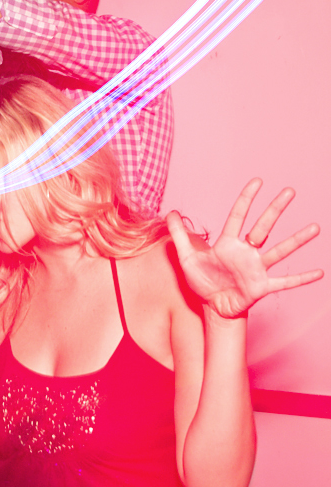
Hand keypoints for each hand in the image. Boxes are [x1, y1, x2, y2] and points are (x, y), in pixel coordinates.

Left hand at [166, 178, 322, 318]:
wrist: (212, 306)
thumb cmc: (203, 280)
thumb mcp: (186, 258)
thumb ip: (179, 235)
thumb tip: (170, 212)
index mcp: (228, 244)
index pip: (238, 216)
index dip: (246, 199)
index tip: (258, 181)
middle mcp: (246, 253)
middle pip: (263, 227)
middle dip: (275, 209)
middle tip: (290, 191)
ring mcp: (256, 269)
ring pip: (279, 252)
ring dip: (296, 241)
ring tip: (315, 228)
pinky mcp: (262, 287)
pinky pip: (285, 282)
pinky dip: (301, 278)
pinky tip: (320, 273)